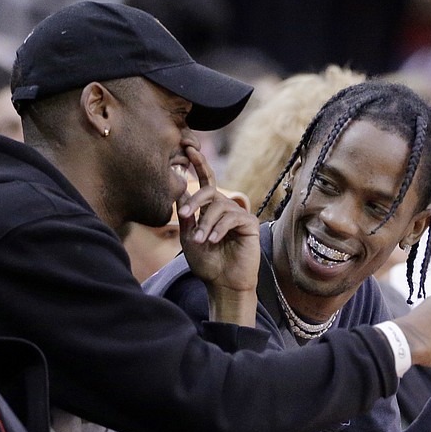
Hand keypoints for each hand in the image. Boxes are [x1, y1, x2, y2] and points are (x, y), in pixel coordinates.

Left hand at [177, 147, 260, 324]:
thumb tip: (181, 191)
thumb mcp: (188, 238)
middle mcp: (226, 209)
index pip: (206, 181)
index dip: (199, 164)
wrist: (223, 284)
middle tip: (183, 214)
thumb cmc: (207, 264)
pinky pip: (232, 218)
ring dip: (205, 223)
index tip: (188, 147)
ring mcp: (239, 216)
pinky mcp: (249, 225)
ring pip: (219, 207)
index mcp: (211, 209)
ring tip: (199, 240)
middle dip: (195, 200)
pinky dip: (218, 229)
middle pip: (211, 190)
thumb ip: (186, 217)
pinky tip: (213, 240)